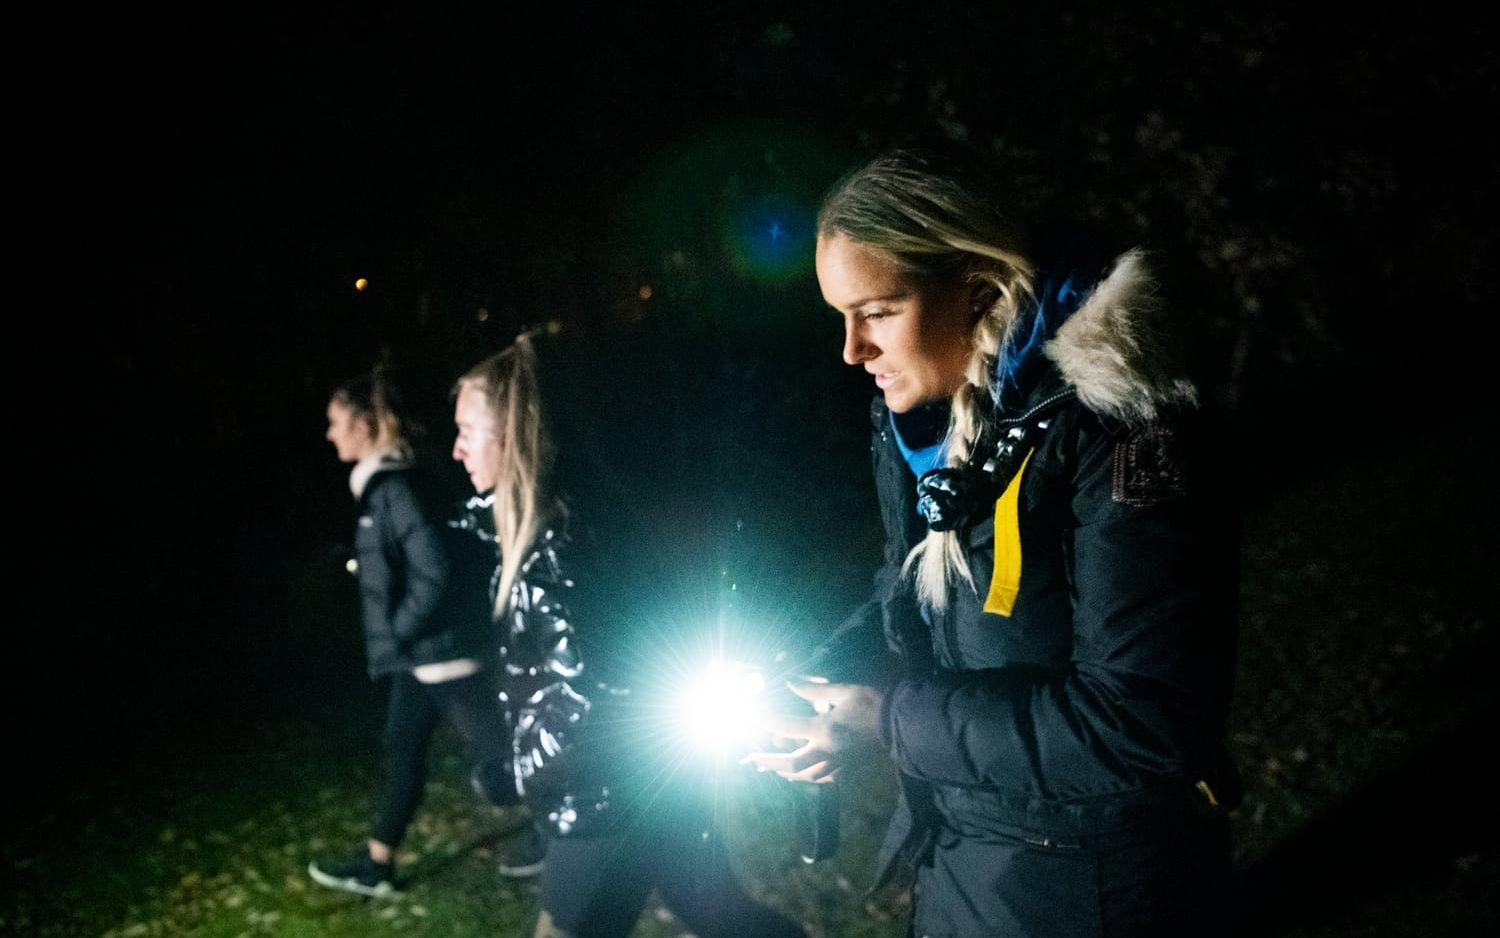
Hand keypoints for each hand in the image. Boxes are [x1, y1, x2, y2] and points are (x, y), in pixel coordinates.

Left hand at [741, 680, 883, 783]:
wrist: (901, 725)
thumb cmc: (872, 703)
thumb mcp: (842, 691)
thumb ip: (812, 690)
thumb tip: (789, 681)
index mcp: (823, 730)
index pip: (785, 727)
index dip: (765, 720)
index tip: (750, 716)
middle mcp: (826, 751)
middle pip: (790, 763)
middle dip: (768, 761)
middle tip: (751, 759)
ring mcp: (837, 763)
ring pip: (805, 776)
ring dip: (784, 773)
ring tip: (770, 769)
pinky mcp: (848, 769)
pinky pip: (823, 779)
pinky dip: (808, 778)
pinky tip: (803, 775)